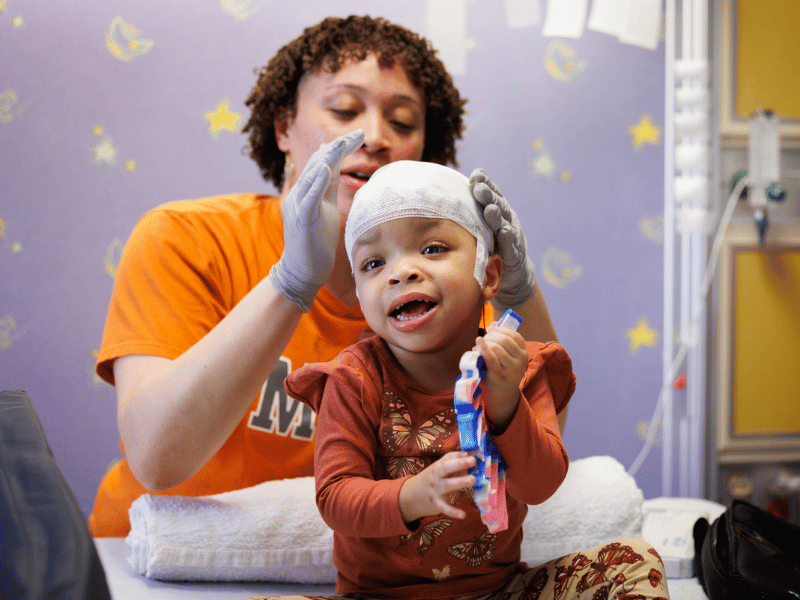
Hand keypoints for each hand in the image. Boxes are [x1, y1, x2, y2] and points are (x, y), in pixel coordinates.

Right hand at [269, 129, 363, 310]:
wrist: (302, 270)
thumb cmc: (315, 242)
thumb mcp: (326, 208)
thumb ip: (328, 188)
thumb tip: (333, 167)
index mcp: (309, 191)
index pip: (325, 163)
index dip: (341, 148)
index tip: (359, 136)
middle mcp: (301, 194)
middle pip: (319, 163)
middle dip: (339, 147)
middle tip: (359, 133)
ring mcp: (299, 206)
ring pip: (312, 175)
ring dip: (328, 157)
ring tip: (343, 142)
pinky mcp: (302, 219)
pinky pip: (309, 197)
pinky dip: (316, 181)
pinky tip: (325, 168)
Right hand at [399, 451, 475, 522]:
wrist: (411, 496)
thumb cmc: (431, 480)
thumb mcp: (439, 468)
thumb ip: (453, 461)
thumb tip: (469, 454)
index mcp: (438, 467)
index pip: (448, 458)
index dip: (460, 456)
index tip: (471, 454)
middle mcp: (436, 476)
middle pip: (446, 468)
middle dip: (459, 463)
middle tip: (473, 461)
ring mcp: (435, 490)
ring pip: (447, 485)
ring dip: (460, 481)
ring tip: (472, 479)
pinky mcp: (436, 503)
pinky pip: (445, 508)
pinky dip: (453, 512)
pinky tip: (463, 514)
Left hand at [470, 168, 536, 308]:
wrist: (514, 272)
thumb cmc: (492, 244)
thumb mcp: (482, 226)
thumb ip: (471, 210)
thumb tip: (447, 194)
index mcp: (497, 211)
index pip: (491, 194)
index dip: (485, 184)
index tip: (476, 175)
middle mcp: (506, 220)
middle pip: (497, 205)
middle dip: (488, 196)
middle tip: (479, 188)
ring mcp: (512, 237)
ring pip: (504, 224)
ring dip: (497, 216)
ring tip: (489, 209)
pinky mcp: (515, 254)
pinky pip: (511, 246)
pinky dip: (508, 239)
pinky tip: (505, 232)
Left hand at [474, 322, 527, 432]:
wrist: (502, 396)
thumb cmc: (502, 372)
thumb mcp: (507, 357)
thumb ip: (502, 340)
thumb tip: (493, 323)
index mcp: (524, 353)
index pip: (514, 335)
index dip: (500, 329)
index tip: (490, 330)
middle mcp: (520, 361)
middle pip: (504, 339)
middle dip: (491, 336)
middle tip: (483, 340)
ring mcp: (510, 369)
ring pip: (497, 347)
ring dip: (485, 343)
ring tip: (478, 347)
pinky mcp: (499, 376)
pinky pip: (490, 358)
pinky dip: (483, 347)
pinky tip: (478, 342)